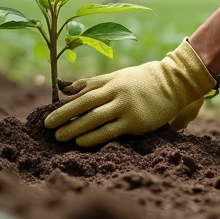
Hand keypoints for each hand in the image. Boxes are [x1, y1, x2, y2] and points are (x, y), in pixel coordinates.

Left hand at [44, 40, 215, 146]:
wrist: (173, 83)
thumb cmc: (142, 81)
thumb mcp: (117, 77)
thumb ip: (93, 83)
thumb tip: (66, 88)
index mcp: (110, 81)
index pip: (83, 92)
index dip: (65, 103)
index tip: (49, 112)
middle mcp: (116, 92)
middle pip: (84, 104)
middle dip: (64, 115)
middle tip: (47, 125)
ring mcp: (125, 107)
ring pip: (94, 118)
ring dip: (75, 128)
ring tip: (59, 136)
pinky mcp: (135, 121)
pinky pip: (110, 130)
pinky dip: (94, 136)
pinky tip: (81, 142)